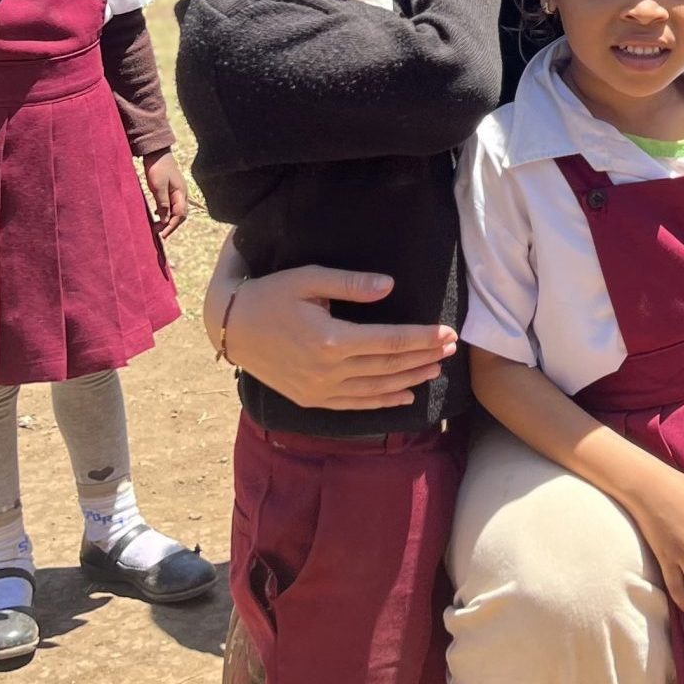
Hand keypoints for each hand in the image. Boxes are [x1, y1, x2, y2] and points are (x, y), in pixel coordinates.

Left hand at [143, 148, 189, 236]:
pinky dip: (166, 213)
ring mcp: (177, 191)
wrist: (157, 152)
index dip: (171, 226)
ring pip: (176, 211)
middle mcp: (182, 194)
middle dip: (171, 226)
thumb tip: (165, 220)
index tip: (162, 235)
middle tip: (159, 234)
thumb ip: (163, 203)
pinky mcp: (171, 189)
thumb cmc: (157, 167)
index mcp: (181, 193)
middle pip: (180, 215)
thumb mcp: (158, 186)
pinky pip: (171, 205)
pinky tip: (158, 215)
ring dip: (168, 220)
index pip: (180, 215)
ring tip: (157, 227)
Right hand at [217, 265, 455, 409]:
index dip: (422, 338)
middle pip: (389, 365)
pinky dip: (384, 402)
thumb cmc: (270, 296)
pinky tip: (406, 396)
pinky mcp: (313, 400)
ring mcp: (321, 390)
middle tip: (451, 348)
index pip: (390, 341)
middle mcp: (329, 370)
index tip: (447, 333)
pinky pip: (356, 404)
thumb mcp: (308, 279)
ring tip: (436, 368)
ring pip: (377, 388)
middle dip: (424, 356)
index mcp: (331, 340)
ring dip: (411, 379)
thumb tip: (389, 286)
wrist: (232, 328)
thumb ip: (350, 285)